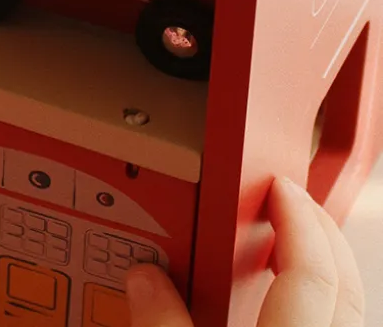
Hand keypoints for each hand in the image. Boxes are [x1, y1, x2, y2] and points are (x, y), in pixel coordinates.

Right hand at [125, 177, 363, 325]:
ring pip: (352, 311)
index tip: (279, 185)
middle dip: (321, 232)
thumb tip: (146, 279)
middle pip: (346, 284)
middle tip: (292, 199)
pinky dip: (324, 307)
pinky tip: (293, 307)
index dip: (297, 219)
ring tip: (295, 245)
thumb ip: (163, 324)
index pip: (311, 271)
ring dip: (328, 270)